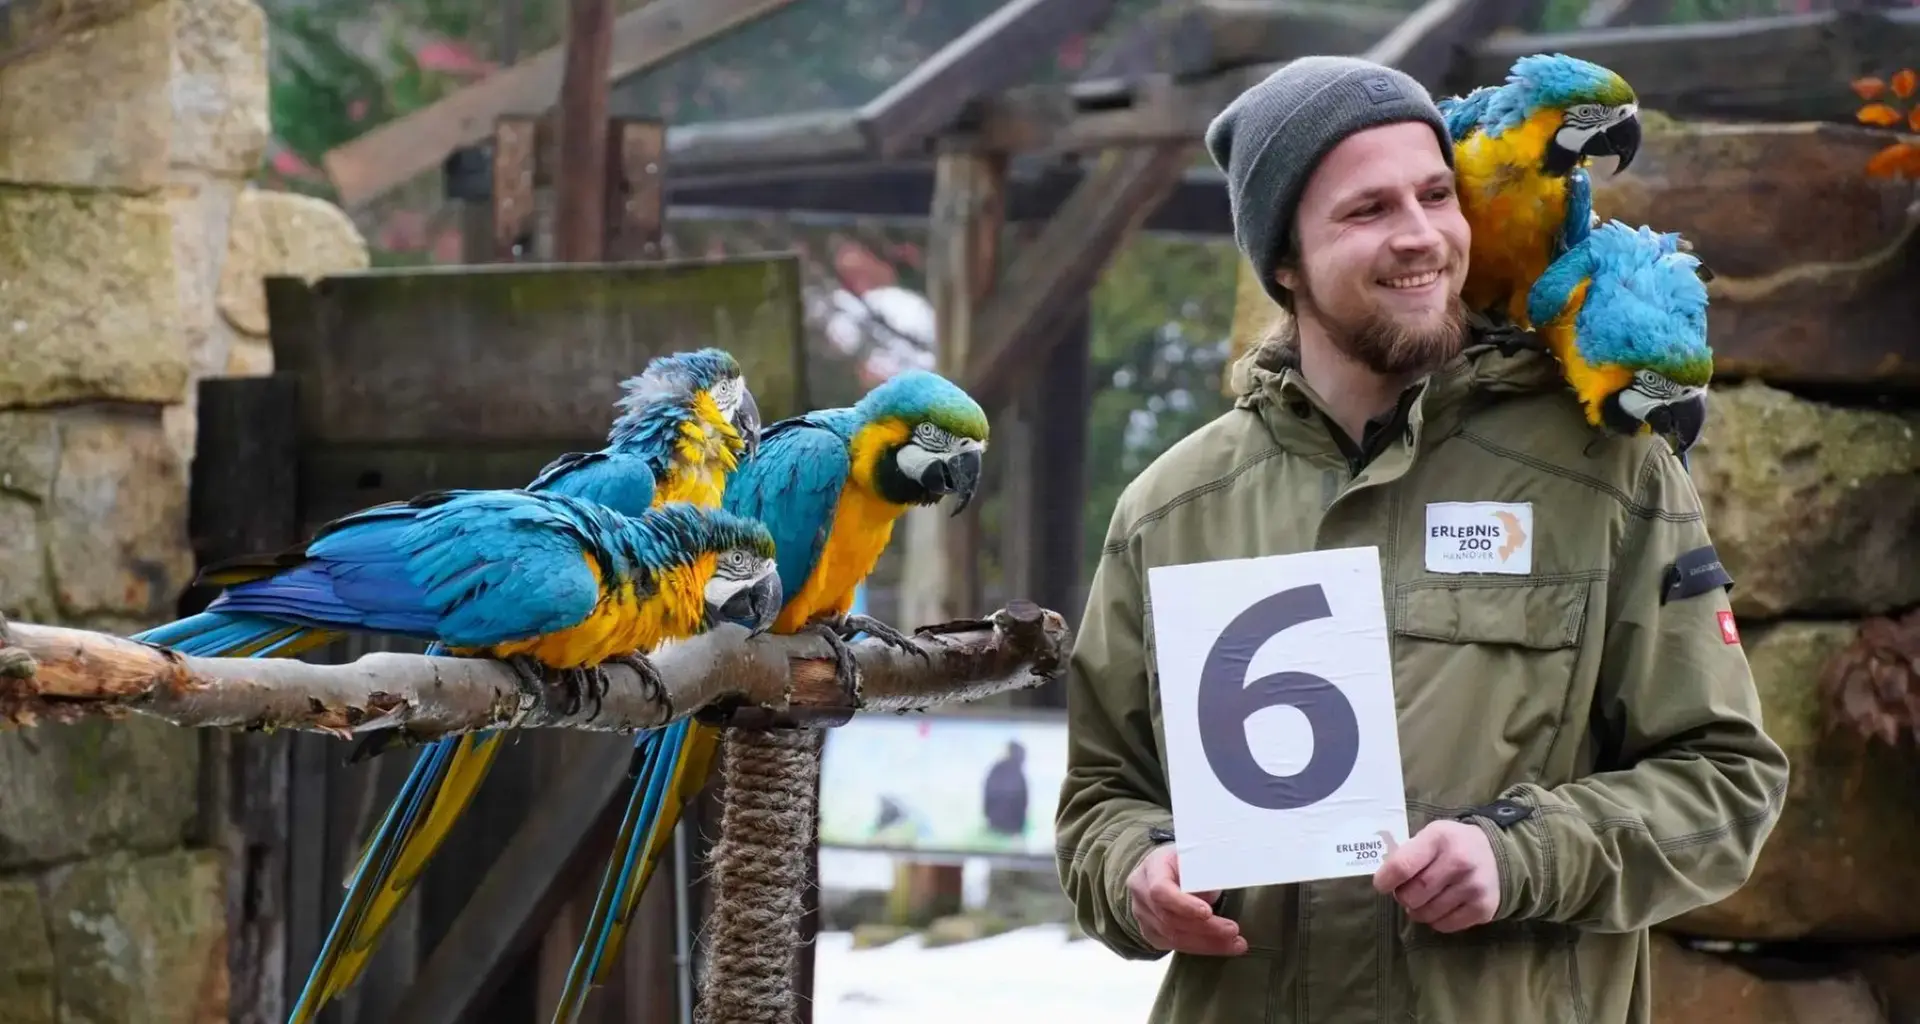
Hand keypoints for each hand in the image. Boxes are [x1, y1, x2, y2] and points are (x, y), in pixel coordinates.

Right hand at [1125, 844, 1246, 956]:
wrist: (1163, 871)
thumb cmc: (1183, 861)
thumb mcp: (1194, 856)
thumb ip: (1203, 872)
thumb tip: (1214, 893)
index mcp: (1151, 869)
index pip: (1161, 891)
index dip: (1184, 905)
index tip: (1208, 912)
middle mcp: (1141, 894)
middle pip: (1170, 919)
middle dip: (1205, 928)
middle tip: (1233, 931)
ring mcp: (1143, 916)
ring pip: (1173, 937)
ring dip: (1207, 943)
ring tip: (1236, 943)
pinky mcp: (1151, 933)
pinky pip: (1175, 946)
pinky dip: (1201, 947)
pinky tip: (1221, 946)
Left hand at [1372, 820, 1499, 933]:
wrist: (1498, 854)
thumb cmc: (1453, 844)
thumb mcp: (1431, 835)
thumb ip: (1409, 853)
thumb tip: (1386, 880)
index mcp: (1439, 838)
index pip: (1402, 866)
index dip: (1386, 880)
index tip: (1382, 885)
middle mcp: (1459, 862)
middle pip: (1413, 894)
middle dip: (1403, 897)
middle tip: (1406, 892)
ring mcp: (1473, 887)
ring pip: (1427, 913)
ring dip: (1418, 911)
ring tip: (1423, 900)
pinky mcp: (1483, 908)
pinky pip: (1445, 925)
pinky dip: (1435, 921)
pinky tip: (1440, 908)